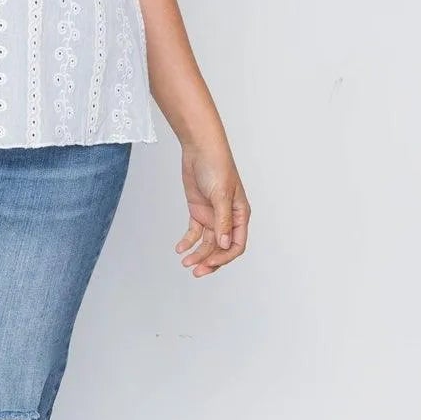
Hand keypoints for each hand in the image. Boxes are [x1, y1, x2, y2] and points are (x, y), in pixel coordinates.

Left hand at [175, 137, 249, 276]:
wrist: (199, 149)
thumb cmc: (217, 167)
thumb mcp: (221, 195)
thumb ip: (222, 221)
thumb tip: (224, 245)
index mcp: (240, 215)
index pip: (237, 244)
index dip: (224, 257)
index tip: (210, 263)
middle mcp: (228, 218)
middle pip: (221, 248)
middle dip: (209, 260)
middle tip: (195, 270)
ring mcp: (212, 216)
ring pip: (207, 243)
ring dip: (197, 254)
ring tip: (185, 261)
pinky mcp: (198, 211)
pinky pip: (194, 232)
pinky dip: (188, 242)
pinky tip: (180, 248)